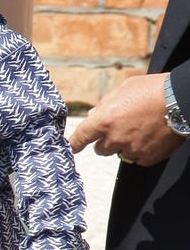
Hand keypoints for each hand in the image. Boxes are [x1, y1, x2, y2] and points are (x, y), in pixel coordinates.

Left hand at [70, 73, 184, 165]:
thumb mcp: (123, 89)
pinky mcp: (148, 157)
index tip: (71, 148)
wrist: (182, 100)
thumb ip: (105, 104)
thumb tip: (94, 114)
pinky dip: (141, 152)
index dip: (74, 144)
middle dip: (106, 141)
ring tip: (140, 131)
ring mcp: (132, 149)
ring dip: (124, 147)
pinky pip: (138, 159)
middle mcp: (115, 138)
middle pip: (100, 150)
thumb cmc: (152, 90)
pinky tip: (151, 138)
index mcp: (104, 120)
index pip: (81, 137)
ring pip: (120, 154)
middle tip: (120, 130)